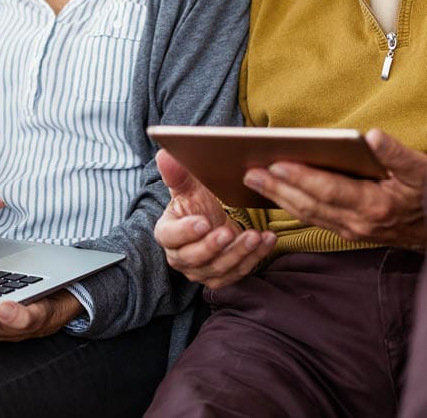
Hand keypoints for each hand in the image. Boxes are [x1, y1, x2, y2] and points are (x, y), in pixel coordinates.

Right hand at [154, 149, 275, 288]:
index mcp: (167, 234)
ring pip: (219, 268)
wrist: (213, 222)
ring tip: (254, 235)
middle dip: (214, 246)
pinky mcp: (222, 278)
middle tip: (229, 231)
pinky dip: (255, 257)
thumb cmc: (196, 205)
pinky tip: (266, 240)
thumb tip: (165, 154)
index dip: (185, 232)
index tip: (203, 222)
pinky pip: (239, 271)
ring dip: (239, 252)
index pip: (170, 237)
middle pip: (194, 257)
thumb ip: (177, 175)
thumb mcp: (188, 188)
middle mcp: (181, 257)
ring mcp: (202, 271)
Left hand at [243, 128, 426, 249]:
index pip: (328, 190)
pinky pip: (314, 219)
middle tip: (250, 172)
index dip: (300, 178)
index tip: (275, 164)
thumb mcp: (420, 170)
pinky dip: (291, 206)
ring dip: (279, 198)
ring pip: (307, 214)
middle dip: (278, 188)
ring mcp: (351, 230)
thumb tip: (372, 136)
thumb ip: (395, 153)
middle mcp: (358, 222)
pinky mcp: (348, 232)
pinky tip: (275, 193)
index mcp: (373, 205)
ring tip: (253, 179)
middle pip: (309, 204)